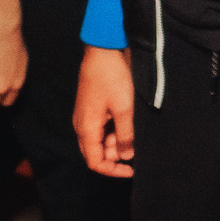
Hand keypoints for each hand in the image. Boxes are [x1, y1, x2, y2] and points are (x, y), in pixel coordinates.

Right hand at [73, 46, 135, 176]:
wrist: (103, 50)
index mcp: (86, 129)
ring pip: (101, 139)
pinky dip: (115, 129)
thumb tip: (127, 156)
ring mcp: (87, 116)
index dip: (112, 170)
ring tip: (134, 131)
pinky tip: (129, 123)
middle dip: (116, 154)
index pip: (94, 162)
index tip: (131, 170)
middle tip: (136, 146)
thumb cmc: (112, 78)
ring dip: (117, 140)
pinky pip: (102, 127)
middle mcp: (82, 125)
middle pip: (97, 152)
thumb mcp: (124, 108)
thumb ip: (126, 134)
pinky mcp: (93, 107)